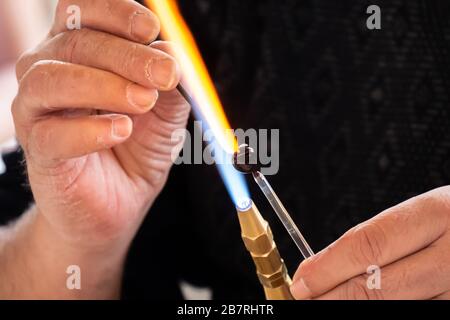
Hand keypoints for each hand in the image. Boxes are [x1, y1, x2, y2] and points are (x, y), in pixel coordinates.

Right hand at [12, 0, 188, 249]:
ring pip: (53, 78)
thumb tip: (172, 53)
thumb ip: (170, 83)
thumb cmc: (138, 150)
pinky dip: (90, 129)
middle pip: (77, 42)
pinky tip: (121, 130)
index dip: (116, 12)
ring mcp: (37, 111)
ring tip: (144, 102)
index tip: (151, 29)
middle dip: (128, 55)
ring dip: (105, 85)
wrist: (119, 204)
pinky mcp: (38, 150)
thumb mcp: (166, 112)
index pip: (83, 11)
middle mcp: (51, 72)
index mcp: (80, 53)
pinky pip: (51, 132)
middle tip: (166, 74)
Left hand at [291, 187, 449, 299]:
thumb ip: (380, 240)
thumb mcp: (423, 216)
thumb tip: (323, 266)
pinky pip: (422, 313)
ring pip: (399, 307)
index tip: (302, 279)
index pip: (370, 244)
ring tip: (330, 304)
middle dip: (334, 297)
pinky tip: (365, 307)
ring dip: (357, 309)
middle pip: (378, 285)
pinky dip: (389, 313)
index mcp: (438, 213)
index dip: (328, 266)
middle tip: (307, 299)